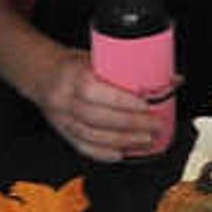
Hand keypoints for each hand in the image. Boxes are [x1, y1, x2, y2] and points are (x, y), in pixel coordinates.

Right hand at [30, 46, 174, 162]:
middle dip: (131, 124)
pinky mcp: (63, 132)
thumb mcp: (96, 57)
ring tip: (146, 141)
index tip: (145, 105)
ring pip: (93, 136)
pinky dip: (105, 153)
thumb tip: (171, 79)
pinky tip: (123, 154)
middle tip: (155, 125)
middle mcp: (64, 100)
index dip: (122, 102)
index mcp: (73, 76)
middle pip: (98, 118)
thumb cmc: (71, 65)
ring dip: (123, 141)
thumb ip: (129, 70)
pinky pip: (84, 148)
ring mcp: (62, 119)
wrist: (40, 74)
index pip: (95, 92)